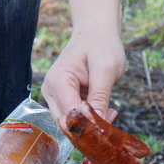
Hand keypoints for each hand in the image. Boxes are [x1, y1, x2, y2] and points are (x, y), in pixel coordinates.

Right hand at [41, 0, 130, 129]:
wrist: (96, 32)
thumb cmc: (101, 45)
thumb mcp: (106, 69)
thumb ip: (100, 96)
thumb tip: (97, 122)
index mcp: (58, 81)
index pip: (70, 115)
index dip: (88, 127)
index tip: (108, 132)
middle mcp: (51, 91)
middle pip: (66, 124)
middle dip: (89, 131)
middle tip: (113, 128)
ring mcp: (55, 96)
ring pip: (71, 124)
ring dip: (92, 126)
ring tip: (112, 114)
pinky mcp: (64, 100)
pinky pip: (76, 118)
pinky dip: (92, 120)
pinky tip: (107, 111)